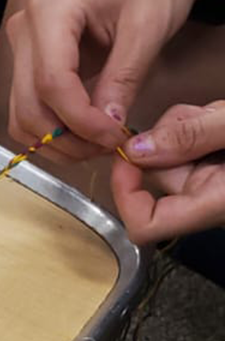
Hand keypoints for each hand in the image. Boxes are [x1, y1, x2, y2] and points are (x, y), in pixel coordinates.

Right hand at [4, 0, 222, 158]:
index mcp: (49, 12)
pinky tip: (86, 131)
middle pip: (28, 103)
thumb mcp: (147, 30)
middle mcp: (25, 28)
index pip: (51, 83)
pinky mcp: (32, 59)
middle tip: (109, 146)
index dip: (80, 120)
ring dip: (56, 138)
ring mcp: (24, 44)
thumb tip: (107, 127)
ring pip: (22, 112)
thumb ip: (123, 80)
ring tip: (99, 142)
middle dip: (66, 136)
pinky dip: (52, 128)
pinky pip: (29, 105)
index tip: (115, 137)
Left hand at [112, 101, 224, 242]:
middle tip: (202, 116)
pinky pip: (189, 142)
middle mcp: (209, 199)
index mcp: (214, 205)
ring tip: (216, 115)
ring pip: (170, 150)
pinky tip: (218, 116)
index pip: (145, 225)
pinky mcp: (218, 163)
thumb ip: (191, 137)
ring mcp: (213, 180)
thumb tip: (136, 150)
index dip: (125, 194)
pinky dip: (196, 123)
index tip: (126, 156)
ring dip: (183, 124)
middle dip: (166, 136)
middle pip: (155, 173)